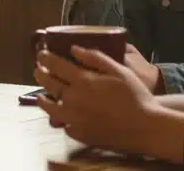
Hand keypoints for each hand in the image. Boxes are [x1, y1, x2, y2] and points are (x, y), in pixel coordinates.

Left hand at [33, 46, 160, 152]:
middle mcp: (73, 98)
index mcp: (83, 80)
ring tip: (43, 94)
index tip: (41, 54)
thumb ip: (95, 58)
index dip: (45, 58)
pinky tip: (62, 113)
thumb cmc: (135, 95)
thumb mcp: (119, 71)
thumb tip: (74, 48)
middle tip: (38, 70)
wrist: (145, 127)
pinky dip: (60, 117)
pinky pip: (62, 123)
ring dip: (43, 98)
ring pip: (49, 106)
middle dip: (40, 74)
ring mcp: (74, 118)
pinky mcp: (78, 133)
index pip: (55, 65)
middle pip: (48, 84)